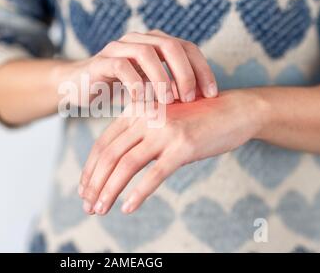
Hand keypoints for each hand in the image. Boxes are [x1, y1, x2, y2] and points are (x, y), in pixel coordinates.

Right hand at [64, 30, 217, 105]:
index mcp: (154, 43)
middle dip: (185, 73)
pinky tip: (143, 103)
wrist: (79, 86)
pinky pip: (121, 67)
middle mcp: (138, 40)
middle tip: (190, 99)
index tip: (211, 95)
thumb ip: (172, 86)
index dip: (203, 69)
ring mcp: (118, 48)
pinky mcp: (100, 61)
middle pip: (171, 46)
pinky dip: (136, 85)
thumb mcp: (150, 86)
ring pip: (147, 53)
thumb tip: (204, 101)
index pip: (187, 48)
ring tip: (168, 102)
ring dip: (162, 79)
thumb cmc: (119, 88)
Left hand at [78, 89, 268, 214]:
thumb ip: (141, 136)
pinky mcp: (183, 146)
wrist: (235, 110)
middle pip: (109, 155)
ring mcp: (164, 131)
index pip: (104, 143)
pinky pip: (155, 174)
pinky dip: (139, 193)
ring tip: (100, 209)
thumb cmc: (197, 118)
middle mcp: (146, 117)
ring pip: (126, 165)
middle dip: (94, 183)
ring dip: (109, 191)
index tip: (84, 189)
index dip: (90, 168)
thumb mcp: (163, 121)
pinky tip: (128, 207)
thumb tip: (120, 167)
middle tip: (87, 205)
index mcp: (137, 110)